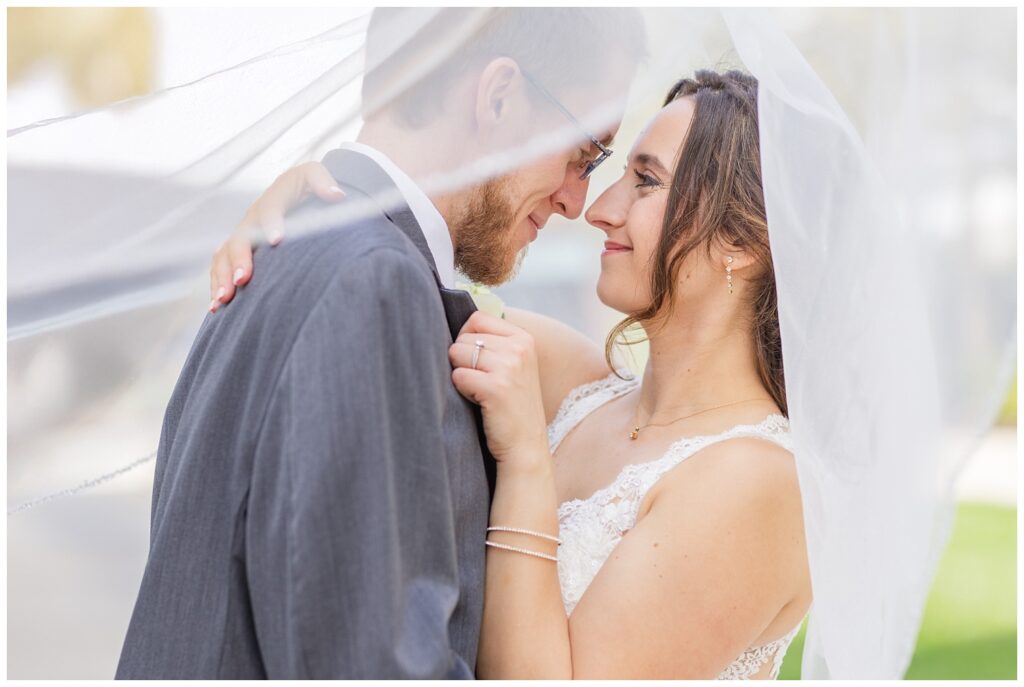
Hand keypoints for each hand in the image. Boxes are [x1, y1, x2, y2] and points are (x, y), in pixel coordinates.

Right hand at [209, 161, 344, 311]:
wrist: (299, 196)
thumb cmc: (310, 189)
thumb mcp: (315, 177)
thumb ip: (323, 181)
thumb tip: (337, 196)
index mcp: (275, 196)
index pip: (271, 207)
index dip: (271, 222)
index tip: (276, 240)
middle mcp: (253, 216)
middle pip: (241, 237)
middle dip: (240, 259)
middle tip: (244, 279)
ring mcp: (243, 234)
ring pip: (224, 255)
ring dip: (222, 277)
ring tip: (224, 299)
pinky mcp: (237, 251)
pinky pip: (220, 267)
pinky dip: (217, 285)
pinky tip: (216, 308)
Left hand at [449, 311, 549, 466]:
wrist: (526, 447)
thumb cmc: (512, 406)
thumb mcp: (513, 366)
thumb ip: (493, 342)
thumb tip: (454, 323)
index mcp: (524, 338)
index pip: (477, 318)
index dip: (466, 338)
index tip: (476, 360)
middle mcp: (520, 348)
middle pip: (464, 336)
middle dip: (462, 359)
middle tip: (481, 381)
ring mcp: (509, 367)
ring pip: (457, 353)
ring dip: (461, 374)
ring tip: (480, 391)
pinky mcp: (496, 387)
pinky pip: (458, 376)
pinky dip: (461, 390)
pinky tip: (479, 402)